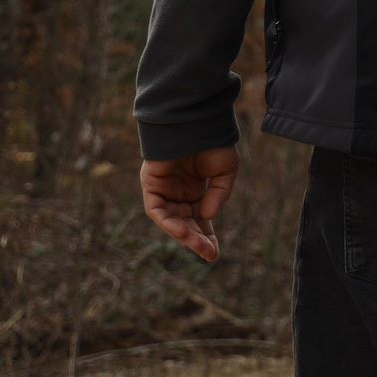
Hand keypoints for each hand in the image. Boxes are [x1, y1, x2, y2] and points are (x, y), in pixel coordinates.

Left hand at [140, 145, 238, 262]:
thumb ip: (218, 195)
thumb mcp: (225, 172)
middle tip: (209, 254)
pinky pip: (156, 210)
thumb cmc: (212, 142)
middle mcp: (178, 194)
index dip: (206, 237)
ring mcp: (164, 191)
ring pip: (171, 220)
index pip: (200, 220)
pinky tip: (182, 230)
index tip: (214, 254)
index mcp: (196, 191)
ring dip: (183, 234)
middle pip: (186, 223)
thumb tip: (207, 216)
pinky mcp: (151, 185)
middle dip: (196, 240)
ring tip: (197, 244)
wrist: (195, 122)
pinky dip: (168, 222)